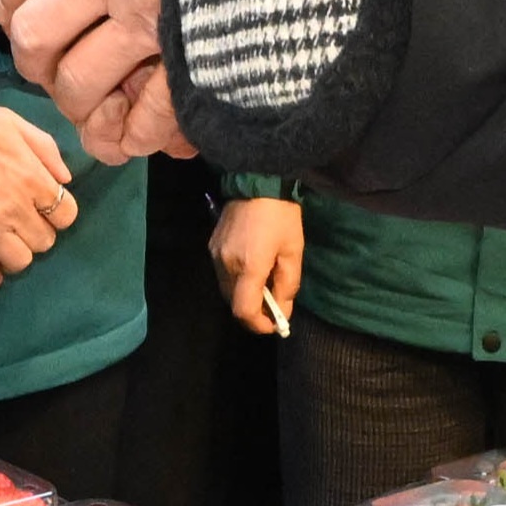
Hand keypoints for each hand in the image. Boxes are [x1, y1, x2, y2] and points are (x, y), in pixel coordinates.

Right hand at [0, 104, 76, 288]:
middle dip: (35, 233)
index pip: (67, 214)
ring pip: (20, 262)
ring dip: (14, 254)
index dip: (57, 214)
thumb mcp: (11, 122)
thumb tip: (65, 179)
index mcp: (31, 177)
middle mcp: (16, 208)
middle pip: (45, 241)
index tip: (43, 209)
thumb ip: (45, 148)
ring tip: (1, 244)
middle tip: (19, 225)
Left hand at [1, 0, 208, 158]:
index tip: (11, 7)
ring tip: (92, 101)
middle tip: (47, 62)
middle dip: (32, 54)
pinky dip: (136, 132)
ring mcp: (151, 19)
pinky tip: (141, 133)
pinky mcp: (191, 60)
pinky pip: (144, 115)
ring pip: (78, 80)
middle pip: (35, 29)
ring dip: (78, 99)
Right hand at [210, 197, 303, 333]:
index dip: (257, 325)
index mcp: (248, 266)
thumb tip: (282, 312)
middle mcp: (226, 264)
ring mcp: (216, 254)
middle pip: (234, 303)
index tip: (273, 325)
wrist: (257, 180)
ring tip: (263, 285)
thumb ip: (287, 285)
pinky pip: (222, 274)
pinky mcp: (212, 246)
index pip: (243, 311)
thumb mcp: (293, 250)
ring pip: (227, 290)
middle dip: (253, 311)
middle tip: (272, 307)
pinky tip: (251, 269)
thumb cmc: (281, 216)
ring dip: (244, 296)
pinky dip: (236, 281)